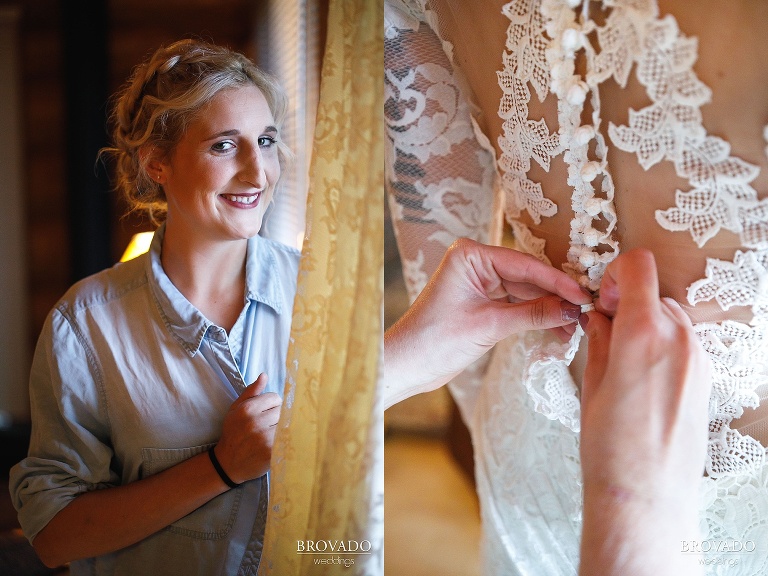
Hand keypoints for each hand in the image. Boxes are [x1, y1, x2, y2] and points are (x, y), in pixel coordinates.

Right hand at [214, 373, 280, 483]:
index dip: (272, 405)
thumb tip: (264, 375)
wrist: (228, 464)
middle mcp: (255, 422)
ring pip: (286, 424)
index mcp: (247, 409)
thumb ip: (251, 392)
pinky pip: (287, 438)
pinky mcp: (272, 452)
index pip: (276, 398)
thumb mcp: (235, 409)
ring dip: (282, 429)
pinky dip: (285, 440)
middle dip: (278, 417)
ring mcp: (264, 438)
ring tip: (271, 435)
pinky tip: (277, 444)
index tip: (265, 414)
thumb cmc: (233, 433)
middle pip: (282, 411)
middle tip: (268, 426)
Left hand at [384, 238, 591, 408]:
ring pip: (525, 292)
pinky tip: (558, 327)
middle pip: (528, 277)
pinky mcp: (482, 301)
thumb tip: (572, 309)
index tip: (584, 294)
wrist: (407, 366)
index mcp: (470, 256)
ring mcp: (479, 282)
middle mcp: (475, 263)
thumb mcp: (489, 326)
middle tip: (587, 311)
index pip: (524, 265)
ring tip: (576, 326)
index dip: (557, 281)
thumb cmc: (434, 340)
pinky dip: (535, 316)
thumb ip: (533, 314)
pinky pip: (516, 304)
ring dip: (549, 309)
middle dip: (556, 296)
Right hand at [579, 249, 711, 575]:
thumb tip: (600, 318)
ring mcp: (697, 359)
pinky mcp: (706, 379)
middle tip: (605, 333)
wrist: (645, 496)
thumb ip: (599, 340)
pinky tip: (643, 381)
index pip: (639, 267)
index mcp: (642, 333)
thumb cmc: (610, 447)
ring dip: (646, 325)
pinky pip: (683, 344)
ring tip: (623, 362)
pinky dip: (662, 346)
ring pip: (670, 318)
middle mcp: (677, 339)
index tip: (603, 297)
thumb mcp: (591, 384)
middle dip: (628, 304)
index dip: (616, 273)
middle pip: (654, 294)